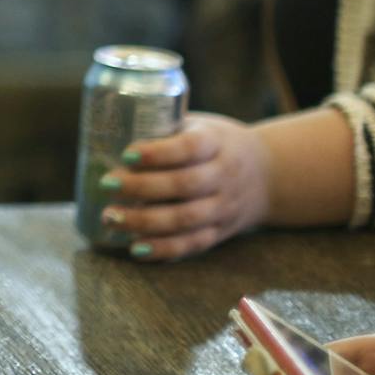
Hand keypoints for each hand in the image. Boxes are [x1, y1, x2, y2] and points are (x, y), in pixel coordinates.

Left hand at [98, 113, 270, 260]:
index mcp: (216, 143)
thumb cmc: (216, 142)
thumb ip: (164, 127)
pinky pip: (193, 244)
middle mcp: (224, 176)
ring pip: (186, 219)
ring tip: (111, 217)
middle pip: (183, 185)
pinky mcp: (220, 232)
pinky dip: (164, 249)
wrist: (269, 174)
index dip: (158, 153)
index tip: (126, 154)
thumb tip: (105, 128)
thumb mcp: (200, 125)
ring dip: (145, 222)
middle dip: (142, 187)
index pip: (189, 147)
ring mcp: (224, 207)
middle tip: (106, 185)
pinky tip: (135, 248)